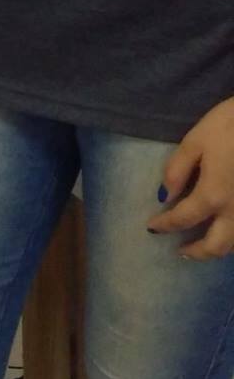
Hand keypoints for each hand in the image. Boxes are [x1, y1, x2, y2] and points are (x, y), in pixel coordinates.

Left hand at [147, 98, 233, 259]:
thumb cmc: (230, 126)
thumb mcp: (196, 141)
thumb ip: (177, 170)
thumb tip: (164, 196)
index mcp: (212, 195)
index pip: (183, 219)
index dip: (165, 224)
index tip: (153, 227)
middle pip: (215, 246)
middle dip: (196, 252)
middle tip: (181, 252)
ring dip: (217, 249)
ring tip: (204, 246)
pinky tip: (227, 231)